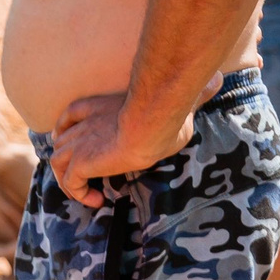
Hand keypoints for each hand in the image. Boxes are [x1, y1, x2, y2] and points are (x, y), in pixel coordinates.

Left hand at [47, 91, 192, 208]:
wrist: (153, 122)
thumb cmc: (169, 112)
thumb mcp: (181, 103)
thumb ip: (194, 95)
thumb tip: (221, 79)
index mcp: (100, 105)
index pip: (71, 114)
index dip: (68, 129)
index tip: (77, 144)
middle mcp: (85, 123)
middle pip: (62, 141)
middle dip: (68, 158)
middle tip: (85, 176)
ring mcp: (80, 143)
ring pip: (59, 162)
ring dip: (70, 180)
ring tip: (89, 193)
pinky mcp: (82, 162)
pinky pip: (69, 183)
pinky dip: (77, 193)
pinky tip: (97, 200)